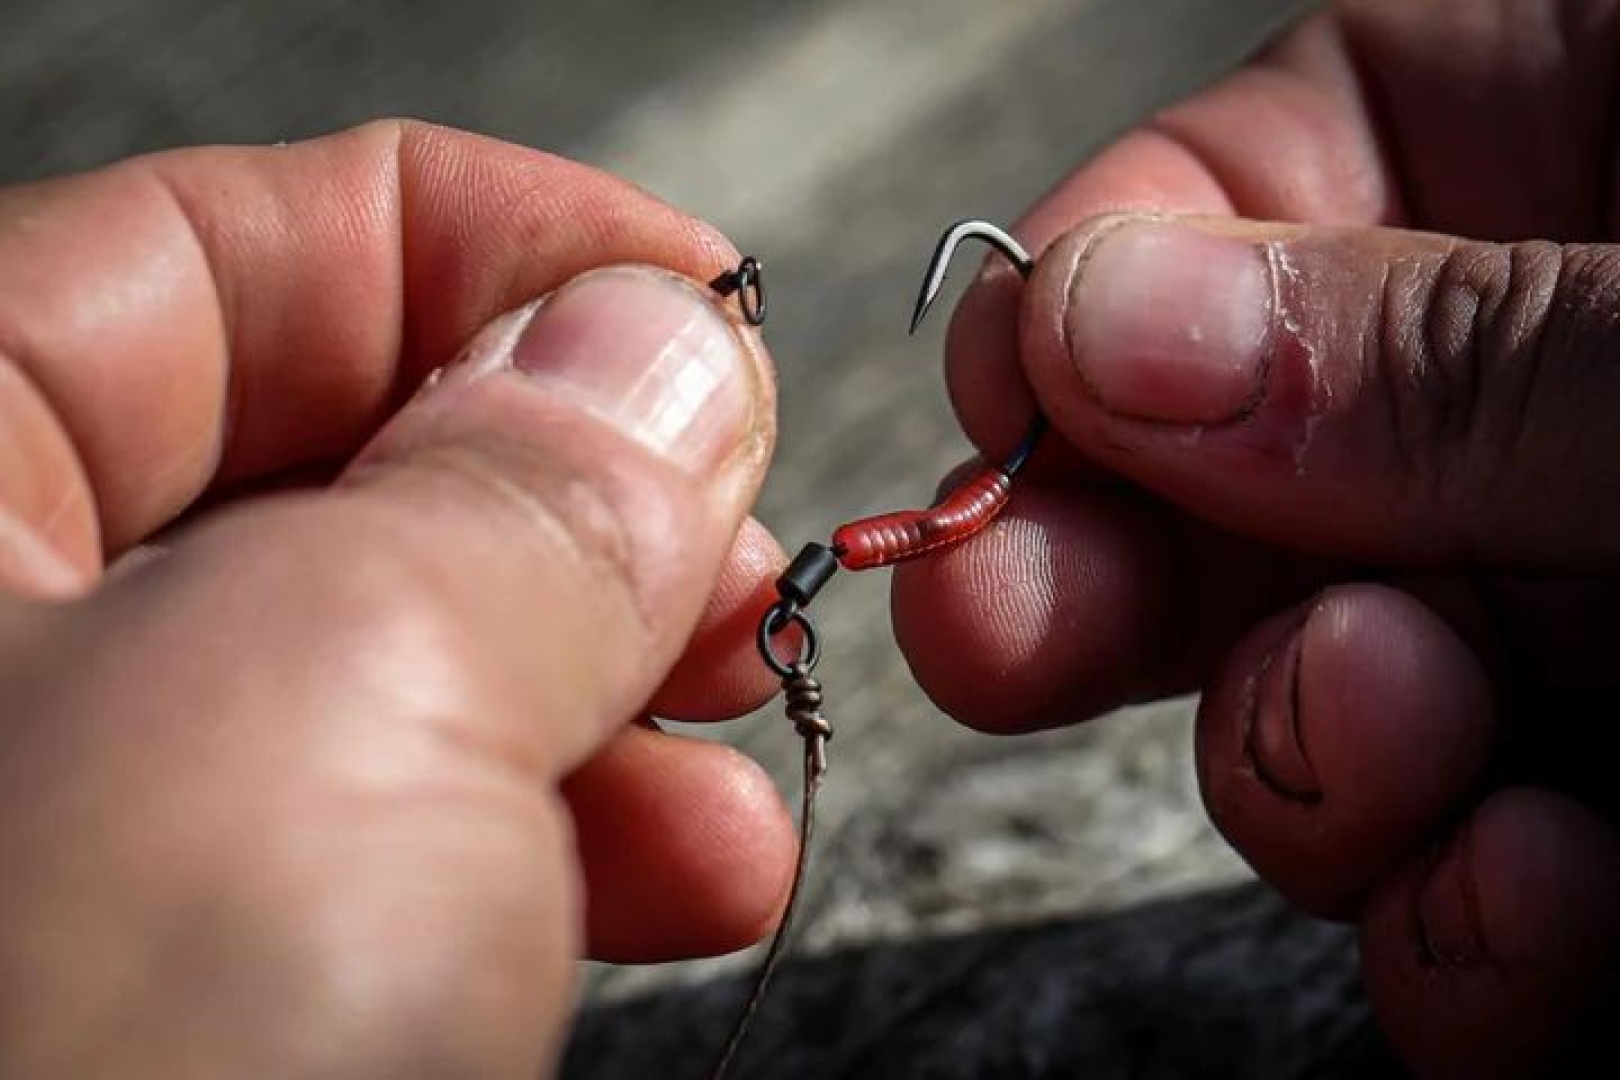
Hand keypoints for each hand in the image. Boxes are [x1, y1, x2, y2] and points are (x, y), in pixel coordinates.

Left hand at [0, 121, 795, 1076]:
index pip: (241, 245)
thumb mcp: (343, 691)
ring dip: (610, 678)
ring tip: (744, 731)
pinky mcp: (196, 961)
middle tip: (733, 547)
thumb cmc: (76, 1063)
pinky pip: (410, 828)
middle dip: (583, 493)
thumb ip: (523, 480)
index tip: (699, 310)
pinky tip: (698, 874)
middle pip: (341, 450)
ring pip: (404, 657)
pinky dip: (574, 831)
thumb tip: (658, 343)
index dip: (503, 249)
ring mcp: (91, 809)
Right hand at [895, 2, 1619, 1075]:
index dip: (1096, 297)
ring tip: (1385, 746)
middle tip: (996, 628)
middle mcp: (1549, 407)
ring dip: (1299, 767)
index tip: (1007, 417)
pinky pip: (1470, 899)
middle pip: (1236, 479)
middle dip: (1108, 573)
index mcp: (1581, 163)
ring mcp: (1583, 628)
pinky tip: (1512, 920)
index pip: (1256, 191)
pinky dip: (1452, 944)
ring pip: (1317, 706)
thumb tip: (1093, 328)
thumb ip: (1455, 344)